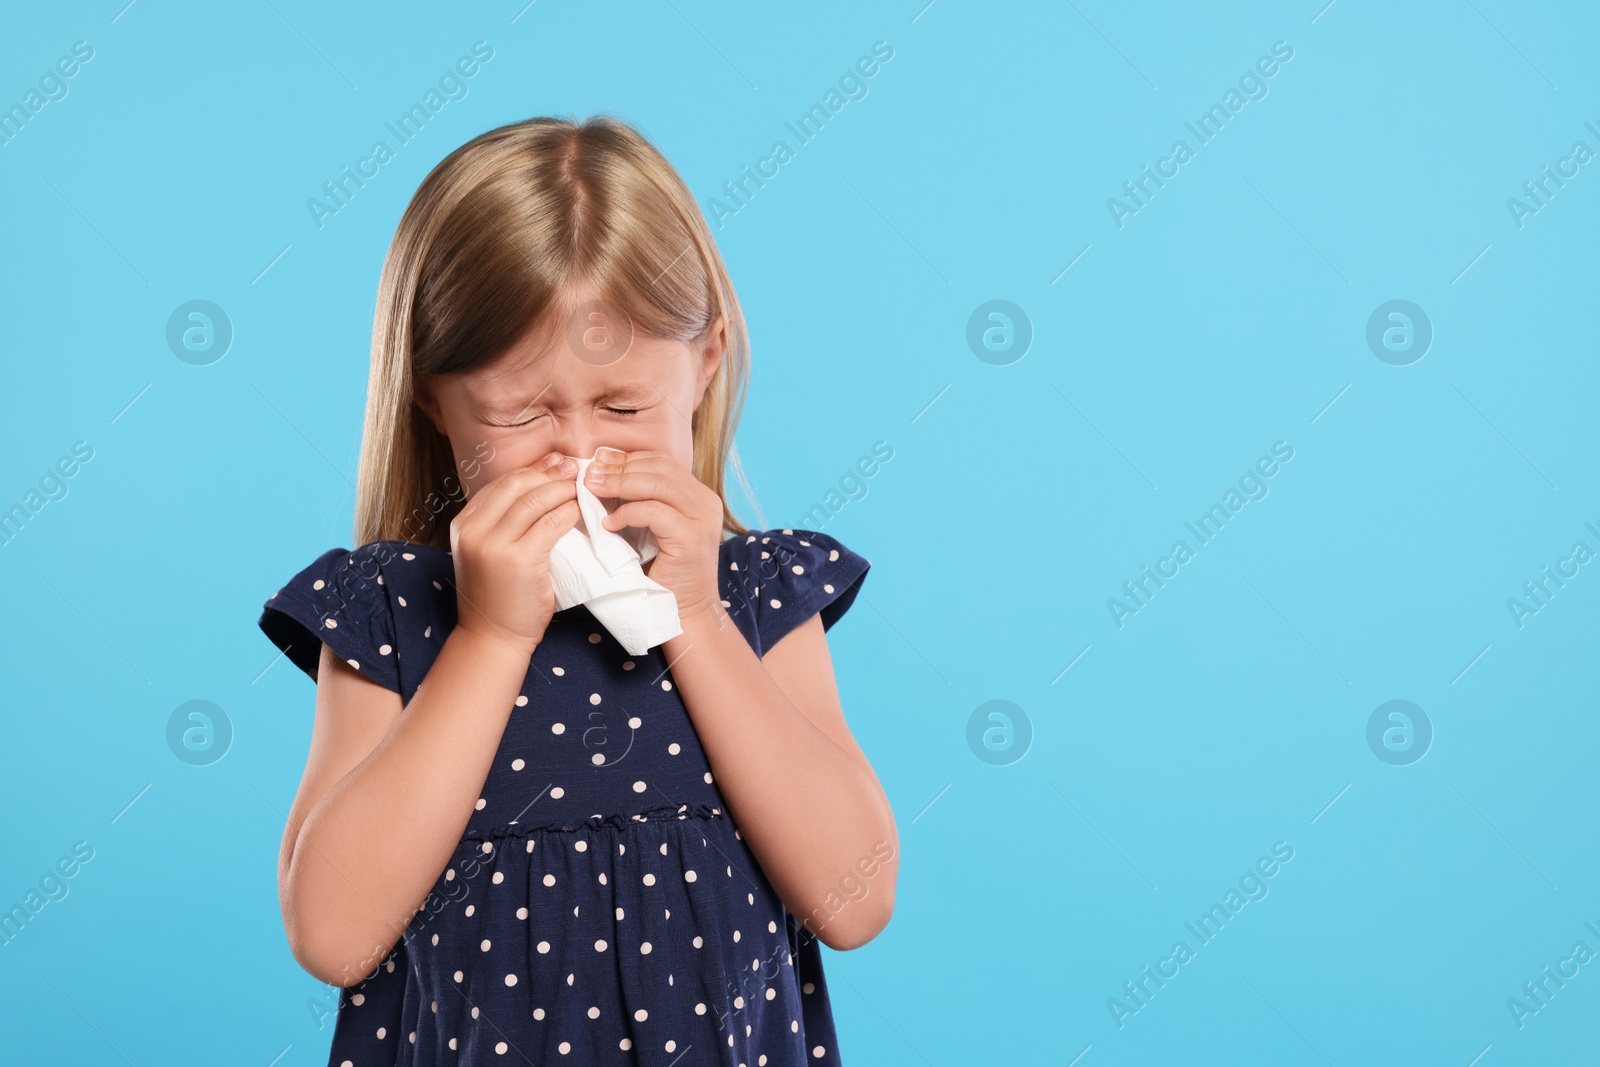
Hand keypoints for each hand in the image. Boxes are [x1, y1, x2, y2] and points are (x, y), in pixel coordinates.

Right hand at [448, 452, 580, 652]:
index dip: (533, 469)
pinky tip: (580, 511)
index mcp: (464, 524)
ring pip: (535, 499)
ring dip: (563, 489)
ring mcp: (494, 544)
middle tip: (574, 469)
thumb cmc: (498, 597)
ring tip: (581, 488)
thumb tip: (539, 490)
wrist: (493, 637)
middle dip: (549, 472)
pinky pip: (551, 523)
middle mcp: (473, 529)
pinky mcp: (519, 559)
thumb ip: (502, 524)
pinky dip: (570, 512)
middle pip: (517, 483)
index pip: (501, 483)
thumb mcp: (488, 553)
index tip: (556, 464)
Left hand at [583, 449, 723, 620]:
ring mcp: (702, 519)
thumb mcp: (652, 529)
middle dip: (619, 467)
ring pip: (657, 483)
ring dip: (619, 484)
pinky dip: (627, 513)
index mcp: (698, 496)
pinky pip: (654, 512)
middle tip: (588, 474)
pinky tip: (609, 524)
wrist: (684, 614)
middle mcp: (706, 503)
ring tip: (592, 490)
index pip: (661, 462)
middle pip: (660, 466)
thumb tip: (602, 474)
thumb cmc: (662, 575)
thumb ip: (640, 502)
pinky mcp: (691, 538)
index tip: (597, 461)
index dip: (627, 458)